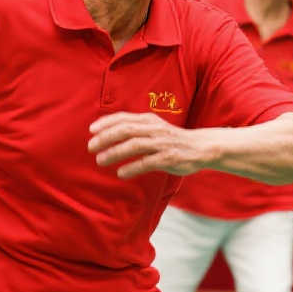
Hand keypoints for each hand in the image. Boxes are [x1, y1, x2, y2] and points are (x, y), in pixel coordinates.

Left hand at [88, 113, 211, 179]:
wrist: (201, 147)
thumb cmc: (172, 139)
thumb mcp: (155, 127)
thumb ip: (136, 128)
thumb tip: (109, 132)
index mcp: (150, 120)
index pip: (124, 118)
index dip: (106, 123)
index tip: (91, 130)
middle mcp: (155, 129)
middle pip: (126, 130)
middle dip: (106, 138)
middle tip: (90, 147)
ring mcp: (162, 143)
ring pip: (135, 145)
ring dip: (115, 152)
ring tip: (100, 160)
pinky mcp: (169, 158)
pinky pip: (147, 162)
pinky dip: (132, 167)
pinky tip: (121, 173)